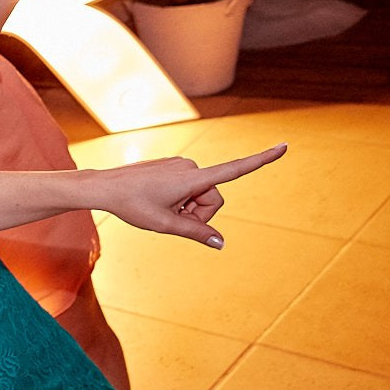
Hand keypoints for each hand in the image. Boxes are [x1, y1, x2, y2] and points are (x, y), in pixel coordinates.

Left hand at [102, 144, 283, 247]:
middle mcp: (192, 167)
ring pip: (200, 195)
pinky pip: (188, 188)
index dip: (261, 160)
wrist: (105, 187)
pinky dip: (179, 199)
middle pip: (213, 199)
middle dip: (199, 214)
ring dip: (187, 208)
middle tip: (172, 218)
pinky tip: (157, 200)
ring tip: (161, 208)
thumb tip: (221, 243)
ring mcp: (182, 165)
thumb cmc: (132, 205)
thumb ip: (196, 233)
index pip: (235, 170)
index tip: (285, 147)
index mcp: (193, 178)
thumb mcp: (165, 224)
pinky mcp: (174, 166)